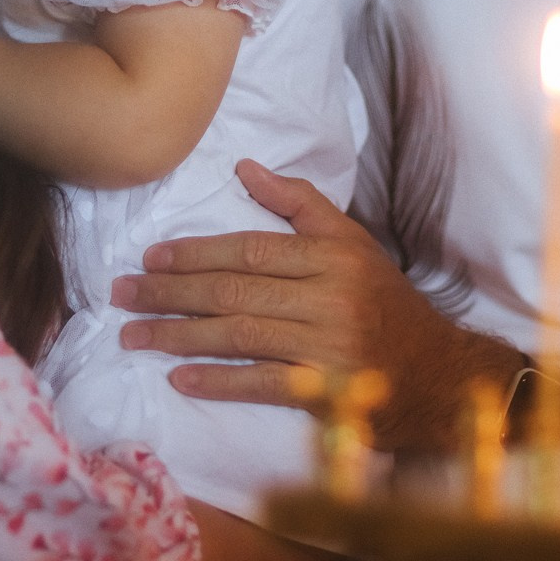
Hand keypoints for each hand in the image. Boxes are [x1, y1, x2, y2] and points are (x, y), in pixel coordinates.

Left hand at [111, 159, 519, 451]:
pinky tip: (180, 377)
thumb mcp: (353, 243)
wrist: (438, 374)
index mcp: (334, 255)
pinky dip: (219, 380)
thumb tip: (244, 168)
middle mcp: (331, 296)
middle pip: (236, 291)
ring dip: (178, 336)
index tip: (150, 258)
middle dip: (170, 293)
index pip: (251, 250)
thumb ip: (300, 204)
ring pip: (240, 335)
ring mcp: (328, 346)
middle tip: (121, 295)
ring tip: (133, 335)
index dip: (196, 254)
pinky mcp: (327, 392)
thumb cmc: (385, 304)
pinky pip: (263, 383)